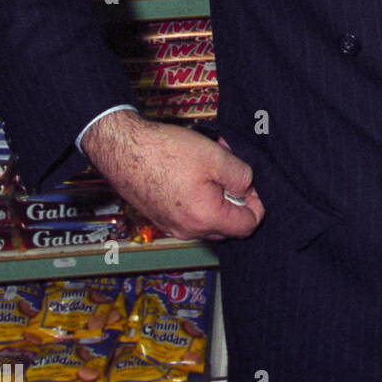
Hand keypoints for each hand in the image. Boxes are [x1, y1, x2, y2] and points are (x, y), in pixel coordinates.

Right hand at [81, 109, 263, 240]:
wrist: (123, 150)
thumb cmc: (167, 152)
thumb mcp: (216, 156)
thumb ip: (241, 176)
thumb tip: (248, 187)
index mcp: (206, 219)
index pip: (247, 226)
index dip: (258, 204)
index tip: (253, 184)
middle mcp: (188, 231)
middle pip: (228, 225)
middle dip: (235, 198)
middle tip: (231, 167)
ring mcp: (172, 227)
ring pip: (208, 219)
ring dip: (217, 195)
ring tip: (211, 164)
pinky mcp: (160, 218)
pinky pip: (190, 214)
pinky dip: (199, 198)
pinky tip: (193, 171)